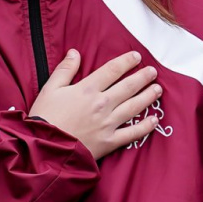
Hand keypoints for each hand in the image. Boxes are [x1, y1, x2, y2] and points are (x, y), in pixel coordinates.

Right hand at [28, 50, 160, 159]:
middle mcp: (102, 104)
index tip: (137, 57)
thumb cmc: (44, 118)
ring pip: (134, 107)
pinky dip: (145, 126)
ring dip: (148, 97)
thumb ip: (64, 69)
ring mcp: (108, 123)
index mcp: (87, 89)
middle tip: (153, 72)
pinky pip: (132, 133)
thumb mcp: (49, 89)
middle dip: (143, 77)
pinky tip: (154, 119)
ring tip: (158, 90)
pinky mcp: (110, 141)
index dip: (127, 62)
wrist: (44, 149)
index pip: (112, 70)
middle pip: (128, 87)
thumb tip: (75, 52)